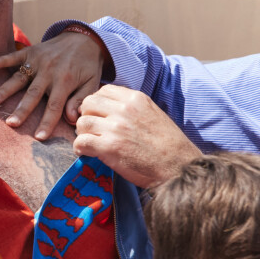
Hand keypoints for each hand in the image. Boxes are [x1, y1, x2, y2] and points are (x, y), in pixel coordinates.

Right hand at [0, 32, 103, 139]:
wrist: (85, 37)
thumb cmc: (88, 64)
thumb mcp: (92, 82)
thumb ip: (81, 99)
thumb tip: (70, 118)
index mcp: (65, 81)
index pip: (55, 106)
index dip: (47, 122)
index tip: (39, 138)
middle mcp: (49, 71)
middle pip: (33, 94)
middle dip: (22, 110)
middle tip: (11, 123)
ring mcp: (38, 61)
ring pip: (20, 77)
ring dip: (6, 89)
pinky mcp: (31, 51)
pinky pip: (15, 56)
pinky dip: (2, 60)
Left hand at [74, 85, 201, 187]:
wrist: (179, 168)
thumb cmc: (169, 145)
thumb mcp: (153, 114)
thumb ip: (132, 107)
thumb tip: (111, 107)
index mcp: (135, 99)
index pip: (103, 90)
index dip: (97, 103)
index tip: (99, 115)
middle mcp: (124, 110)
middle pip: (88, 103)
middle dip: (87, 115)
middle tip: (92, 129)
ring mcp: (116, 128)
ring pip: (82, 122)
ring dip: (83, 132)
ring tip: (90, 141)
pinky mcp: (109, 147)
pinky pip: (81, 142)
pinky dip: (80, 147)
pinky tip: (86, 152)